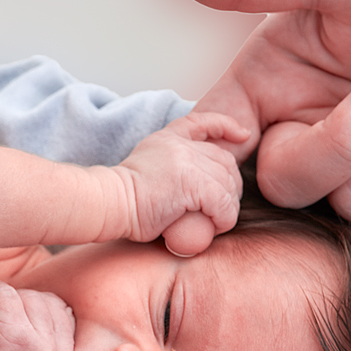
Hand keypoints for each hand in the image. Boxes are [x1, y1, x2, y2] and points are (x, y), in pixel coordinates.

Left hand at [0, 280, 73, 350]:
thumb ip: (48, 341)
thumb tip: (41, 297)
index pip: (64, 313)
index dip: (37, 308)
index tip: (15, 319)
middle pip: (46, 301)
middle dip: (20, 302)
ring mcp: (38, 342)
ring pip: (26, 296)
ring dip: (2, 299)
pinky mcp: (13, 333)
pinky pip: (4, 292)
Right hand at [114, 111, 249, 255]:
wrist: (107, 203)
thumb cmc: (120, 199)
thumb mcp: (144, 168)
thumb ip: (169, 167)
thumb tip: (192, 186)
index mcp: (167, 138)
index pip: (202, 122)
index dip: (226, 126)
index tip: (243, 135)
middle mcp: (180, 145)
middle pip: (225, 160)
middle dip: (230, 185)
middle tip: (222, 207)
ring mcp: (187, 162)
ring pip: (227, 184)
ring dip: (227, 206)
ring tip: (215, 221)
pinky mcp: (192, 184)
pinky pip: (223, 203)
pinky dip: (224, 218)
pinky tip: (214, 227)